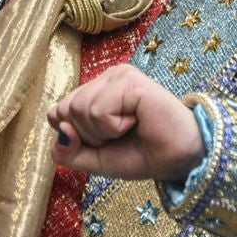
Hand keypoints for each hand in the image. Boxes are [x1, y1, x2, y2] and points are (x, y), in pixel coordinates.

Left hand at [49, 64, 205, 183]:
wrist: (180, 159)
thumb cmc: (142, 154)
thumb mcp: (95, 160)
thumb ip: (68, 150)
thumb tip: (58, 125)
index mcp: (93, 92)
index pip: (57, 113)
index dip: (76, 138)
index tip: (106, 141)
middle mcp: (103, 79)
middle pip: (64, 111)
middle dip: (89, 136)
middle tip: (120, 135)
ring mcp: (116, 75)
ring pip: (78, 109)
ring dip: (102, 132)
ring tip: (129, 127)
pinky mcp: (129, 79)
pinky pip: (97, 110)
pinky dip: (113, 127)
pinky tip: (136, 121)